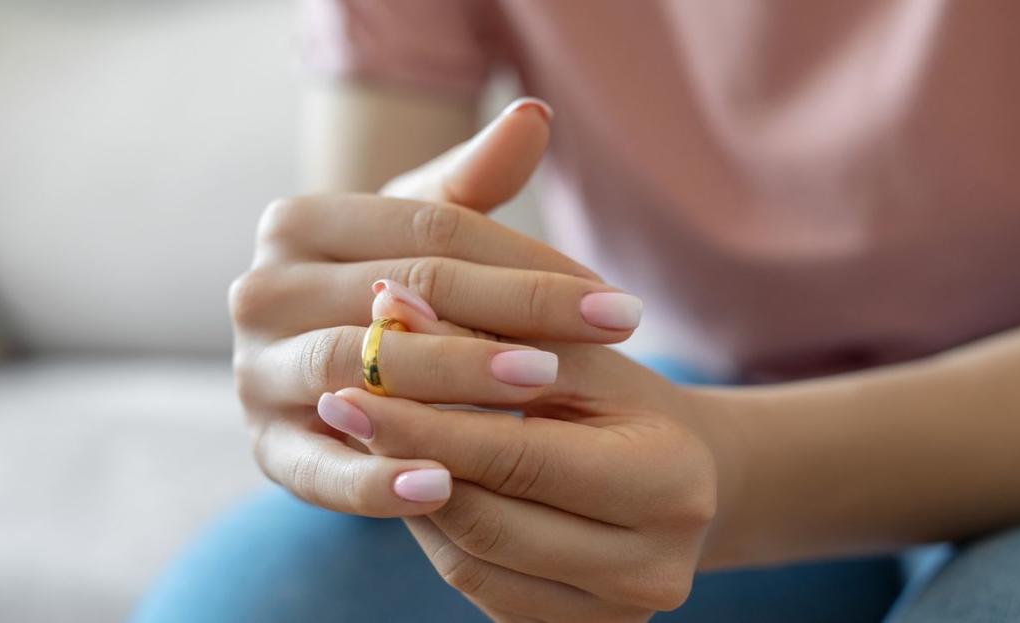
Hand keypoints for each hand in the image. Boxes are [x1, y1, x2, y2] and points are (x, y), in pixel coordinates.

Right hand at [230, 99, 643, 516]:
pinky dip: (376, 482)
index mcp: (297, 222)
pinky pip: (319, 470)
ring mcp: (254, 374)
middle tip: (598, 341)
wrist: (328, 364)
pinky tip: (444, 489)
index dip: (528, 264)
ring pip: (358, 373)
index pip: (428, 232)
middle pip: (397, 298)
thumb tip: (535, 116)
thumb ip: (476, 180)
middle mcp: (260, 291)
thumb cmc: (391, 283)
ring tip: (541, 390)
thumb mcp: (427, 229)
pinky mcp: (265, 450)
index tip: (614, 300)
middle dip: (506, 319)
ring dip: (452, 385)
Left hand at [315, 290, 718, 621]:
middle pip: (489, 522)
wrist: (681, 475)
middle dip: (405, 460)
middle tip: (338, 405)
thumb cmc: (624, 399)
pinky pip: (479, 586)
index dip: (428, 421)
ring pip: (471, 563)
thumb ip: (488, 329)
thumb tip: (386, 302)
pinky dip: (435, 531)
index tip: (354, 378)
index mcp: (671, 483)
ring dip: (408, 499)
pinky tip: (407, 481)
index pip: (519, 457)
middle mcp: (655, 565)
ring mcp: (620, 612)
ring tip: (364, 438)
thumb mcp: (570, 353)